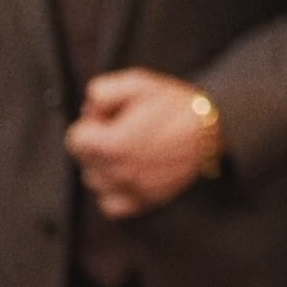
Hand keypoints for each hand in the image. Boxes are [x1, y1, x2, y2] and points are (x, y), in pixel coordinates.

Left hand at [64, 68, 218, 218]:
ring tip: (127, 148)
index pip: (75, 139)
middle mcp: (119, 173)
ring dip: (103, 165)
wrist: (211, 129)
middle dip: (96, 142)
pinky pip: (110, 204)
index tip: (108, 117)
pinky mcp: (145, 201)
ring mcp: (132, 190)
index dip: (91, 122)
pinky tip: (127, 171)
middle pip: (84, 160)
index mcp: (112, 145)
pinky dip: (113, 190)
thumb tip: (87, 109)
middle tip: (122, 128)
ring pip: (95, 182)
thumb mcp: (137, 82)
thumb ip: (100, 91)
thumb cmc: (176, 105)